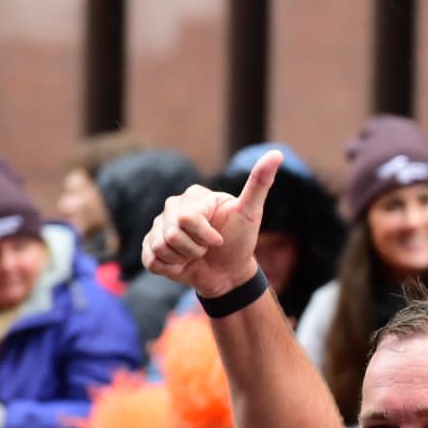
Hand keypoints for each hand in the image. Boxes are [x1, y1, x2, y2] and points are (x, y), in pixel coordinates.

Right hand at [142, 150, 279, 297]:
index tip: (219, 239)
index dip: (205, 236)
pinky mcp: (150, 247)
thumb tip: (276, 154)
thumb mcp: (251, 213)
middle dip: (195, 249)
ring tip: (195, 255)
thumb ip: (259, 183)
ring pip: (160, 247)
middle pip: (172, 234)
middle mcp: (173, 207)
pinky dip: (170, 268)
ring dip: (183, 259)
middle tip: (207, 248)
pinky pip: (151, 260)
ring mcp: (159, 226)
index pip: (187, 219)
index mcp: (193, 196)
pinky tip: (182, 264)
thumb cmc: (240, 241)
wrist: (229, 273)